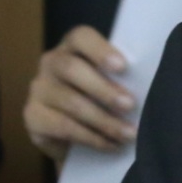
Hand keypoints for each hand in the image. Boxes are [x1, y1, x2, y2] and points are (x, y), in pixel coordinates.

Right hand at [23, 25, 135, 165]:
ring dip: (104, 120)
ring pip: (70, 102)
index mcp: (73, 47)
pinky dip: (91, 138)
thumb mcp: (112, 85)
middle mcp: (51, 63)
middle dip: (104, 89)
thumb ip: (122, 79)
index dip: (100, 49)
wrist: (76, 140)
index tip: (122, 66)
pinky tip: (110, 145)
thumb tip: (149, 87)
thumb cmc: (102, 103)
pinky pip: (63, 127)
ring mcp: (39, 89)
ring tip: (129, 134)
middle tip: (130, 105)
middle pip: (72, 68)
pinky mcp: (32, 117)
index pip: (80, 37)